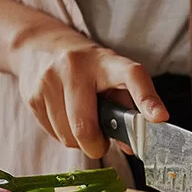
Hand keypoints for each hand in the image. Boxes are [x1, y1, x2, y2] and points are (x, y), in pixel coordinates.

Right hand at [10, 23, 168, 158]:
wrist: (39, 46)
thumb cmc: (88, 70)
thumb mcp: (112, 79)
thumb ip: (127, 111)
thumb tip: (133, 146)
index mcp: (107, 62)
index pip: (131, 77)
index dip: (147, 100)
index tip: (160, 118)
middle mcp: (76, 67)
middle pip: (85, 127)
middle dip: (96, 145)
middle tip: (100, 142)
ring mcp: (49, 80)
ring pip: (68, 137)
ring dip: (78, 141)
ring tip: (81, 122)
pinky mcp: (31, 95)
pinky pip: (53, 134)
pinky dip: (62, 134)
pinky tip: (64, 117)